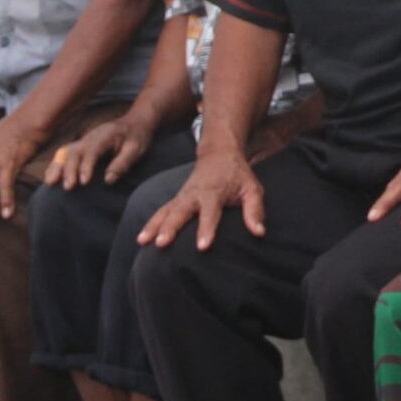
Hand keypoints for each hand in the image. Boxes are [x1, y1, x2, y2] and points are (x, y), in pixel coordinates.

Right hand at [43, 115, 150, 189]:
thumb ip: (123, 163)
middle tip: (69, 188)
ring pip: (65, 152)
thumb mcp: (136, 149)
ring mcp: (83, 140)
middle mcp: (90, 137)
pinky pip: (64, 154)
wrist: (135, 122)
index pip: (92, 151)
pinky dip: (55, 165)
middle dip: (70, 170)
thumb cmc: (137, 137)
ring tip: (51, 183)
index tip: (84, 182)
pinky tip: (50, 178)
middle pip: (75, 152)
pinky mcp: (81, 145)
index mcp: (105, 136)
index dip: (86, 166)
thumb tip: (108, 180)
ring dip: (57, 167)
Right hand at [138, 150, 265, 250]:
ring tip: (143, 241)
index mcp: (214, 192)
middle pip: (180, 212)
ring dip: (153, 226)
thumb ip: (255, 210)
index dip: (206, 230)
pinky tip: (141, 238)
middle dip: (170, 227)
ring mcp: (183, 195)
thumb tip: (259, 232)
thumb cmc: (238, 174)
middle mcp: (194, 194)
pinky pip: (161, 211)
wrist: (219, 152)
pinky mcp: (177, 198)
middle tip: (161, 243)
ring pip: (165, 211)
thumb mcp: (252, 188)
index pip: (210, 213)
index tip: (202, 247)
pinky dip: (151, 223)